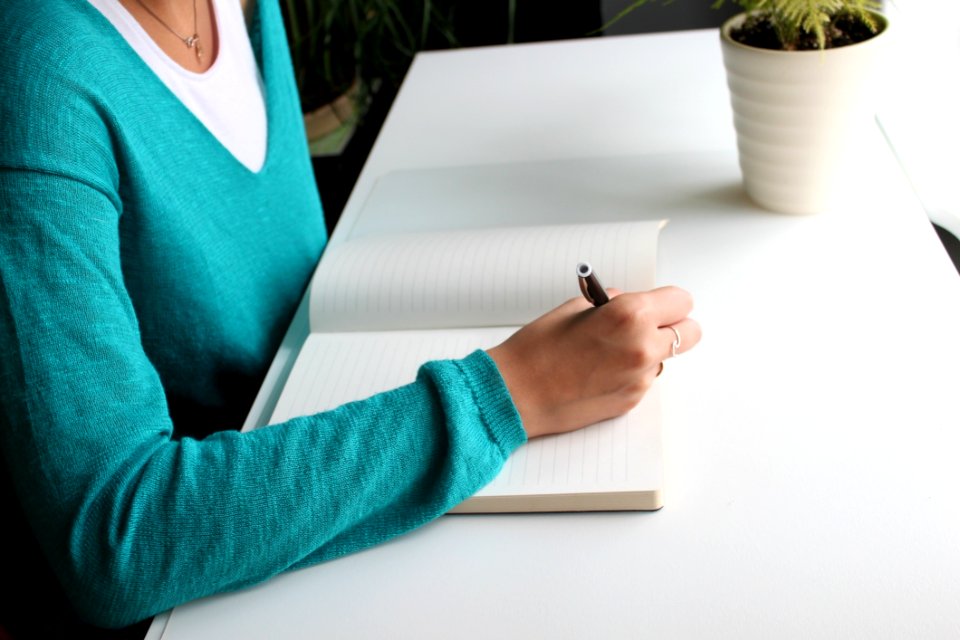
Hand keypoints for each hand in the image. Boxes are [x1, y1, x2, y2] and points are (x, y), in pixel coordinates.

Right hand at [487, 287, 699, 438]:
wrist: (515, 393)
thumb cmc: (537, 349)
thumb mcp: (575, 309)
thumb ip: (612, 304)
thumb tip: (629, 304)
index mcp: (630, 315)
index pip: (681, 301)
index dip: (668, 300)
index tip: (658, 303)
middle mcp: (643, 347)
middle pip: (690, 333)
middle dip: (672, 326)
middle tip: (648, 325)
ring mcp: (640, 379)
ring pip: (665, 358)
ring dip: (648, 352)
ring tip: (609, 352)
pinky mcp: (631, 401)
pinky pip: (644, 379)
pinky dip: (630, 373)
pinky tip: (599, 372)